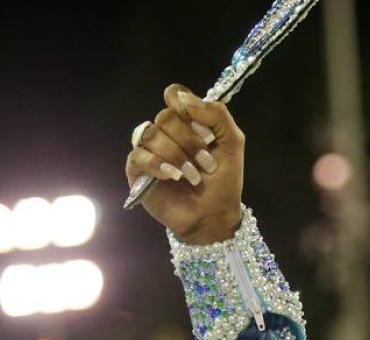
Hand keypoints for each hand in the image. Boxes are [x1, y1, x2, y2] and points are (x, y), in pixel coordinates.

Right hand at [124, 84, 244, 244]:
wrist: (215, 214)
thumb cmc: (224, 180)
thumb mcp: (232, 143)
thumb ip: (217, 115)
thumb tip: (184, 98)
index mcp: (187, 122)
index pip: (174, 95)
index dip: (183, 103)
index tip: (201, 126)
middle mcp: (166, 132)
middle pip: (164, 117)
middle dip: (189, 141)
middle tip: (206, 163)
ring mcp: (149, 150)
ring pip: (151, 134)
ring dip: (177, 156)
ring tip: (193, 176)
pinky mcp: (137, 171)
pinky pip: (138, 156)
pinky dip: (158, 165)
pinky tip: (173, 178)